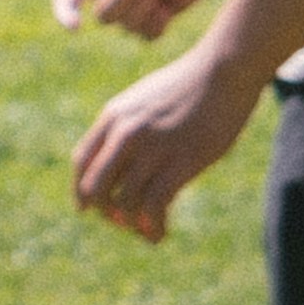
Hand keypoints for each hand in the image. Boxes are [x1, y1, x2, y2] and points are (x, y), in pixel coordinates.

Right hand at [51, 0, 227, 44]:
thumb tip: (69, 17)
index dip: (65, 15)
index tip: (75, 28)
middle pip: (104, 18)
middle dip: (120, 5)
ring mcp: (136, 3)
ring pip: (128, 29)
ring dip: (143, 11)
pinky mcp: (158, 14)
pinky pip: (147, 36)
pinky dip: (156, 23)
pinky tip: (167, 5)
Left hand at [68, 47, 259, 241]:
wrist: (223, 71)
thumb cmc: (188, 85)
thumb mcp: (145, 99)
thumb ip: (127, 125)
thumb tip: (120, 156)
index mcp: (114, 116)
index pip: (82, 162)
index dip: (81, 191)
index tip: (88, 209)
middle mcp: (126, 133)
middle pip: (95, 187)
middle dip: (105, 212)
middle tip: (122, 223)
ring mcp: (153, 148)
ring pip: (124, 202)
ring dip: (132, 225)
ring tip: (146, 232)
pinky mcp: (181, 162)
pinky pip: (154, 206)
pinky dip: (153, 226)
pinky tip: (160, 233)